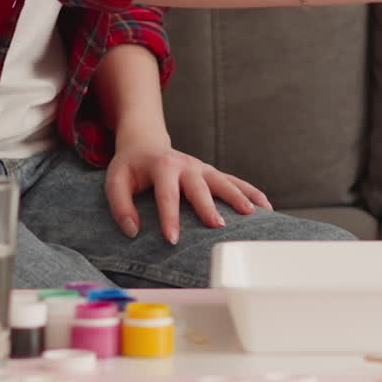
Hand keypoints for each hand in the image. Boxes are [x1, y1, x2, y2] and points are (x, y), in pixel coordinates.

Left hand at [105, 136, 272, 244]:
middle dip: (209, 205)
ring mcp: (202, 168)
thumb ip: (120, 205)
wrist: (146, 142)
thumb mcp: (115, 180)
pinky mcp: (211, 173)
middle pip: (200, 186)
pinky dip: (251, 191)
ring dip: (238, 196)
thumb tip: (133, 231)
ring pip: (223, 180)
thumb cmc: (130, 166)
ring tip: (252, 213)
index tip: (173, 239)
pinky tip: (265, 206)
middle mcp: (186, 164)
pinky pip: (234, 181)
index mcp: (162, 166)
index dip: (169, 216)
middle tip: (218, 225)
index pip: (167, 193)